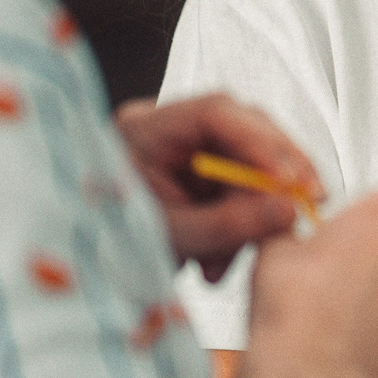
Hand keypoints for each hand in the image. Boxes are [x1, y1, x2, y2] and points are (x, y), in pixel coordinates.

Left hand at [117, 94, 326, 281]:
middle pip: (245, 130)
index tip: (293, 184)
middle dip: (274, 179)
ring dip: (251, 213)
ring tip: (222, 265)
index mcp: (146, 127)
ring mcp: (184, 144)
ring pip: (248, 161)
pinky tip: (216, 260)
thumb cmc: (111, 241)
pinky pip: (237, 182)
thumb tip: (290, 211)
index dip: (262, 145)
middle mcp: (168, 124)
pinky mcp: (197, 167)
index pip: (217, 113)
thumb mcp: (171, 236)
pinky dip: (237, 221)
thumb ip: (229, 223)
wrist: (79, 264)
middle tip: (299, 214)